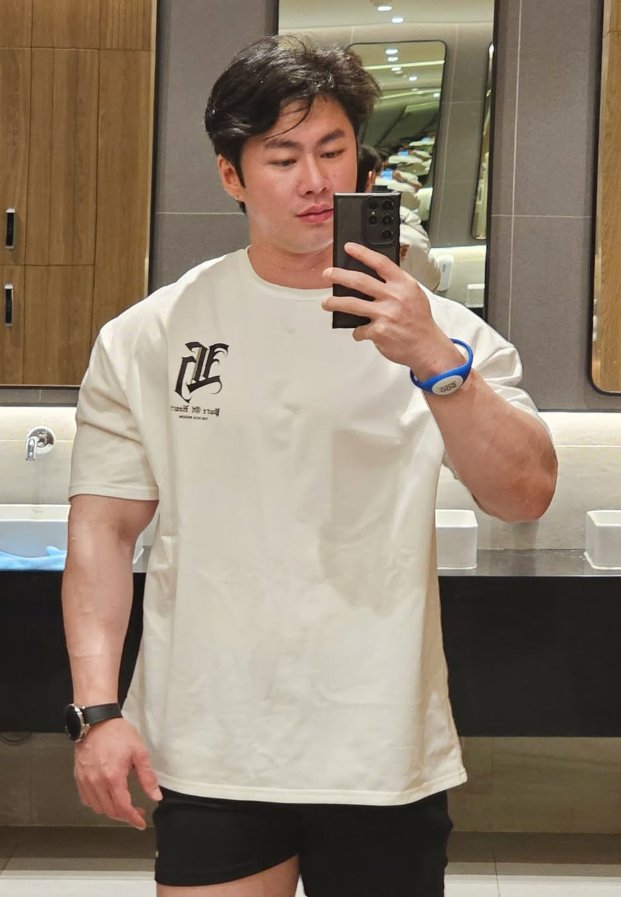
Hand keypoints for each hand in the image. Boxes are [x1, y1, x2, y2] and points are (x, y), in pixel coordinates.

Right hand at [74, 717, 161, 829]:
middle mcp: (96, 783)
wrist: (96, 722)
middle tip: (137, 812)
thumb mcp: (139, 752)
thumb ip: (147, 777)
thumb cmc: (118, 734)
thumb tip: (155, 796)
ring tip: (124, 804)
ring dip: (112, 811)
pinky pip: (87, 800)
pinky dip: (98, 804)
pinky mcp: (79, 778)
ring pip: (98, 808)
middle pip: (110, 811)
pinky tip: (107, 798)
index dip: (133, 819)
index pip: (123, 808)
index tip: (141, 823)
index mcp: (113, 777)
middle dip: (125, 816)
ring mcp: (85, 781)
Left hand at [322, 242, 461, 379]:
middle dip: (339, 276)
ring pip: (352, 304)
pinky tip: (361, 332)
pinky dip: (358, 332)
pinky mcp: (379, 332)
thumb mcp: (414, 295)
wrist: (427, 347)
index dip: (362, 253)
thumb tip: (371, 277)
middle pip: (360, 281)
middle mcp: (395, 297)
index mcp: (404, 284)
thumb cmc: (419, 321)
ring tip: (327, 303)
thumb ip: (395, 284)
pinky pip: (359, 329)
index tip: (348, 248)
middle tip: (327, 274)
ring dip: (335, 303)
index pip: (380, 262)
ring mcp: (386, 314)